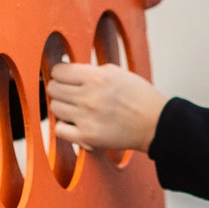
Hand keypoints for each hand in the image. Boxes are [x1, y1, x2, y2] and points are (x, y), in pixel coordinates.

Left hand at [45, 59, 167, 152]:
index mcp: (96, 77)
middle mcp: (89, 96)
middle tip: (69, 93)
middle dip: (60, 89)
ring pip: (55, 108)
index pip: (58, 71)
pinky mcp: (88, 136)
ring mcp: (86, 117)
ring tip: (76, 108)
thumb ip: (90, 71)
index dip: (60, 74)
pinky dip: (65, 126)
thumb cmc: (139, 97)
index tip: (64, 78)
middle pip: (53, 89)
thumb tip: (68, 71)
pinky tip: (75, 123)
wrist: (155, 123)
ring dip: (63, 107)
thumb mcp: (117, 72)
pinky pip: (60, 130)